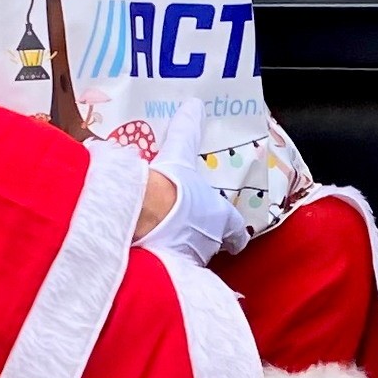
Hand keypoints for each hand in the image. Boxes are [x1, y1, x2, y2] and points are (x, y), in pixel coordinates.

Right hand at [133, 105, 246, 267]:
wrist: (141, 216)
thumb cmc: (171, 186)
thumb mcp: (180, 154)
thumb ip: (187, 132)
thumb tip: (195, 105)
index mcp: (221, 219)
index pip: (236, 231)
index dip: (234, 233)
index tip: (233, 236)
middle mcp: (209, 244)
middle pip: (209, 245)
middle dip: (198, 238)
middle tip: (183, 224)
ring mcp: (186, 261)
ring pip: (185, 257)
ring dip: (176, 249)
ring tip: (160, 235)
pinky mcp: (162, 272)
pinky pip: (162, 266)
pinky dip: (156, 259)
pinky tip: (142, 250)